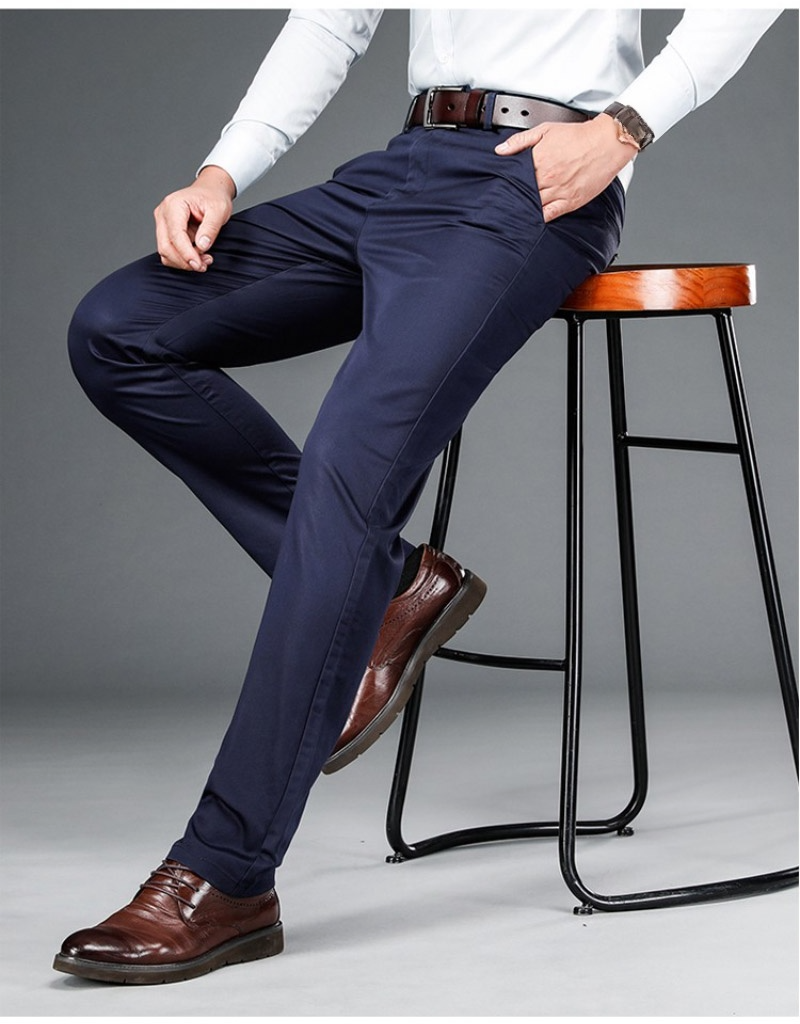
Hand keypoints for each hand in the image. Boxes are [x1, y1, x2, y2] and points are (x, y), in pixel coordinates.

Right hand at [153, 165, 235, 271]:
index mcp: (174, 205)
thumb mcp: (219, 210)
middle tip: (204, 265)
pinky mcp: (166, 231)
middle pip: (166, 246)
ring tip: (203, 260)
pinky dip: (182, 258)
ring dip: (183, 262)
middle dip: (184, 261)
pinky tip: (197, 256)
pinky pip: (169, 251)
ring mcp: (163, 223)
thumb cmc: (213, 197)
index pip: (175, 235)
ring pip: (165, 252)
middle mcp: (163, 213)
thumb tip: (202, 246)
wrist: (210, 191)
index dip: (186, 253)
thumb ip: (210, 228)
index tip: (199, 264)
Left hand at [495, 113, 635, 222]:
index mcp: (539, 159)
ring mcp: (559, 191)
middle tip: (501, 203)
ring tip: (512, 212)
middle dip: (512, 197)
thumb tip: (500, 150)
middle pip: (522, 192)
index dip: (505, 182)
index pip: (514, 176)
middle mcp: (548, 177)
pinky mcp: (570, 201)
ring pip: (534, 204)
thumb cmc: (579, 136)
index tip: (498, 187)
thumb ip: (521, 141)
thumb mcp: (546, 130)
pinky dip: (539, 218)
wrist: (607, 142)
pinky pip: (549, 214)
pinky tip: (531, 220)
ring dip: (523, 208)